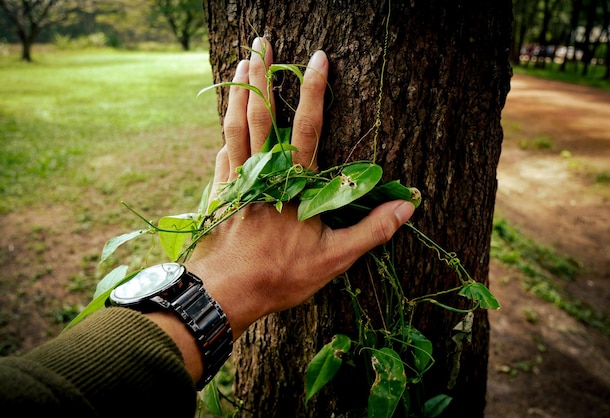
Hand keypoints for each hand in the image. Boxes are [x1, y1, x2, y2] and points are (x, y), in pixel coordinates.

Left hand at [187, 37, 414, 339]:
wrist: (226, 293)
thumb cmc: (282, 276)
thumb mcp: (335, 259)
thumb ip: (371, 230)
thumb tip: (408, 206)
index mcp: (295, 182)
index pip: (307, 126)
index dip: (313, 90)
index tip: (318, 58)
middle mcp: (264, 171)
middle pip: (261, 113)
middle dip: (261, 74)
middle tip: (259, 40)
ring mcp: (237, 178)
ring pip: (236, 125)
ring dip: (239, 92)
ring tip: (239, 63)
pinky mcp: (220, 191)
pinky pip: (224, 152)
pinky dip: (227, 131)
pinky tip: (229, 119)